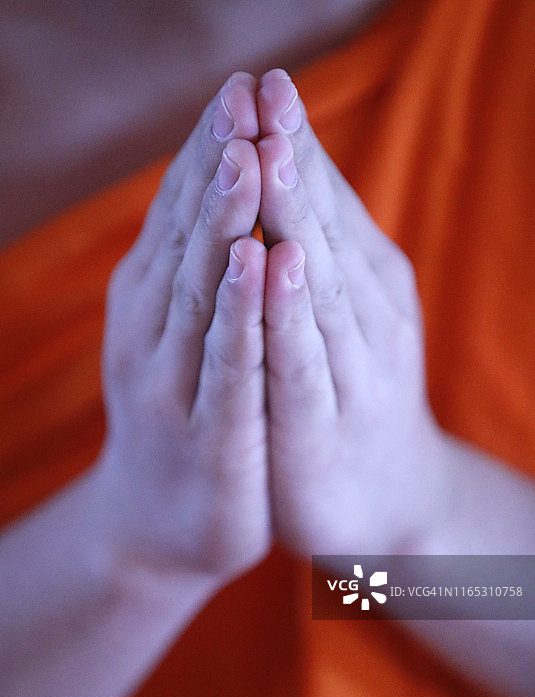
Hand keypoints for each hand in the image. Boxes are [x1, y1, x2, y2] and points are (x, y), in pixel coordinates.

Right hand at [97, 73, 270, 578]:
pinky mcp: (211, 436)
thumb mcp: (174, 335)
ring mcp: (176, 386)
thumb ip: (188, 269)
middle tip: (239, 96)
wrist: (156, 524)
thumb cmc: (179, 415)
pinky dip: (240, 315)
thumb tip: (209, 187)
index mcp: (150, 303)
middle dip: (216, 166)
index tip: (241, 88)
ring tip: (245, 159)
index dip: (209, 150)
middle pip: (188, 239)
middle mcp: (152, 335)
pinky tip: (255, 267)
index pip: (181, 215)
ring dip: (223, 225)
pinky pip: (229, 367)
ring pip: (201, 294)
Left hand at [256, 70, 443, 554]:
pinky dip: (292, 311)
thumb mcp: (340, 317)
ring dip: (294, 217)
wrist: (389, 500)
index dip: (294, 143)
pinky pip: (306, 359)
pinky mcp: (323, 425)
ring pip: (319, 284)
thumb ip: (320, 254)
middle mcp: (365, 318)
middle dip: (291, 158)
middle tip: (267, 89)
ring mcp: (351, 371)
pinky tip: (279, 263)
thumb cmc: (352, 396)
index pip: (325, 205)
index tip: (262, 80)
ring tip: (269, 153)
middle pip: (324, 228)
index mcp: (362, 287)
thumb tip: (287, 176)